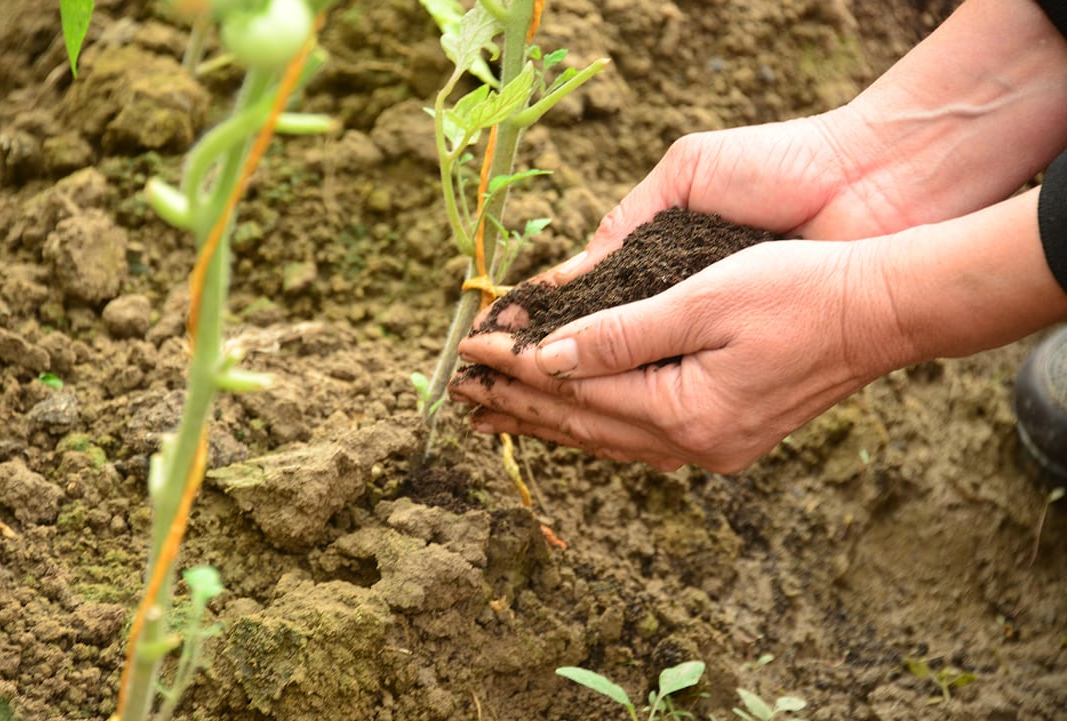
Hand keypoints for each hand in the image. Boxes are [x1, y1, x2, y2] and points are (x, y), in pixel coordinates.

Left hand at [452, 237, 905, 471]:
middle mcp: (695, 447)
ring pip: (609, 438)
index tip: (469, 348)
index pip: (575, 390)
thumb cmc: (797, 291)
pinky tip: (573, 421)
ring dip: (550, 422)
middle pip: (584, 426)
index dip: (516, 367)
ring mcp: (713, 449)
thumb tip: (549, 361)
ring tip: (497, 415)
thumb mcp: (701, 300)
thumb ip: (621, 335)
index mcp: (685, 413)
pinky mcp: (727, 436)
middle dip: (518, 406)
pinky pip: (640, 438)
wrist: (882, 310)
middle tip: (460, 396)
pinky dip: (597, 425)